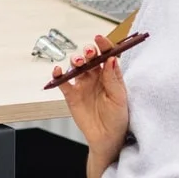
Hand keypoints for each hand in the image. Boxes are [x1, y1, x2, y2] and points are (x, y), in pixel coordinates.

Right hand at [52, 34, 130, 156]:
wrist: (106, 138)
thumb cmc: (117, 119)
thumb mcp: (119, 98)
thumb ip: (113, 79)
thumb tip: (111, 59)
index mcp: (110, 75)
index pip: (106, 55)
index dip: (103, 45)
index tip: (99, 39)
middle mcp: (96, 77)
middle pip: (90, 58)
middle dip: (88, 52)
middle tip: (89, 52)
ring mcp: (82, 85)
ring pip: (76, 67)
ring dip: (75, 60)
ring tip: (77, 61)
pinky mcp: (71, 95)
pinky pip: (63, 82)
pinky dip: (59, 75)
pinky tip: (58, 70)